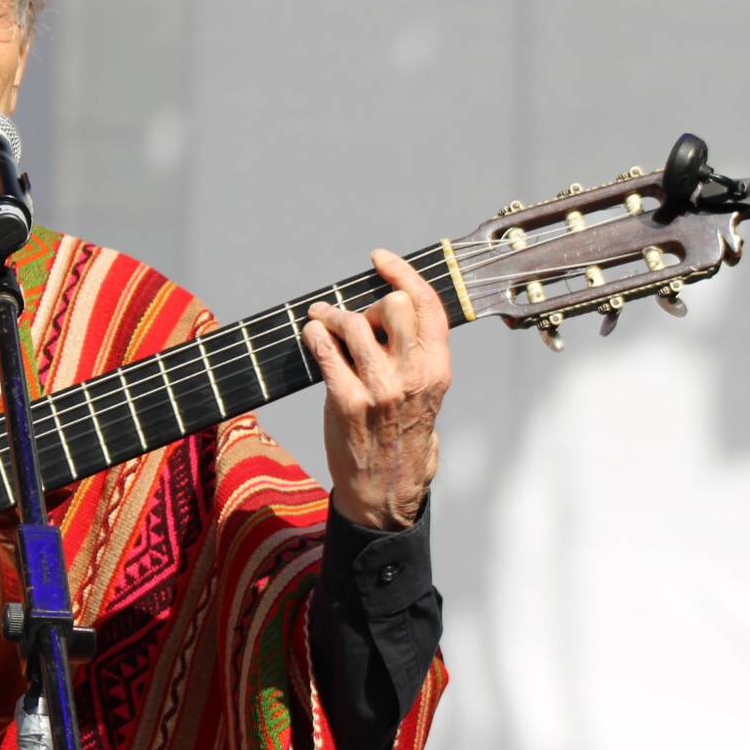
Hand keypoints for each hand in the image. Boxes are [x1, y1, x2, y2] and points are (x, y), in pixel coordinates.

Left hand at [304, 249, 450, 530]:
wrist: (385, 491)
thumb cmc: (405, 439)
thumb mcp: (428, 394)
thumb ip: (418, 354)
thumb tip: (393, 309)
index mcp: (437, 369)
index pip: (427, 304)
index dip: (403, 273)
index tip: (381, 258)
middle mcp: (412, 375)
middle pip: (392, 304)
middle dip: (369, 301)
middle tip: (354, 313)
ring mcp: (378, 388)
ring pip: (353, 322)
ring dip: (332, 314)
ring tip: (321, 318)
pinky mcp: (345, 400)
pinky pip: (325, 349)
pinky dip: (314, 334)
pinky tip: (312, 334)